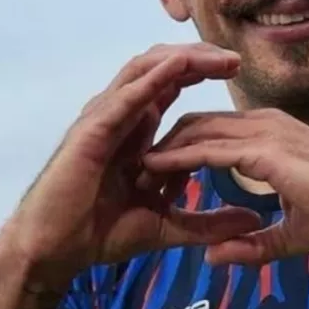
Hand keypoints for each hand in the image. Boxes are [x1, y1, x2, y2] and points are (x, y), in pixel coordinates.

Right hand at [0, 43, 262, 284]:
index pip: (172, 83)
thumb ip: (208, 221)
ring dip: (184, 59)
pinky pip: (126, 97)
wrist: (55, 252)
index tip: (238, 70)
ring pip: (145, 70)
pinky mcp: (91, 131)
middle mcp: (120, 114)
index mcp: (136, 127)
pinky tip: (179, 66)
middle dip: (200, 57)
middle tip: (236, 60)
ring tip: (218, 58)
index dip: (203, 70)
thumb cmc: (99, 234)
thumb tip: (254, 221)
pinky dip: (153, 78)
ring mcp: (104, 118)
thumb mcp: (166, 226)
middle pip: (162, 67)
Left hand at [141, 108, 308, 265]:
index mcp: (273, 138)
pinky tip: (154, 170)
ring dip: (165, 150)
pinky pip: (210, 147)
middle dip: (164, 145)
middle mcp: (267, 125)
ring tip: (137, 173)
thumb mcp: (293, 234)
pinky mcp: (267, 150)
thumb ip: (255, 243)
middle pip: (198, 124)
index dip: (182, 152)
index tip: (156, 179)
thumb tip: (215, 255)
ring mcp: (267, 132)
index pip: (214, 134)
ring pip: (198, 130)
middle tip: (137, 175)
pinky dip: (178, 157)